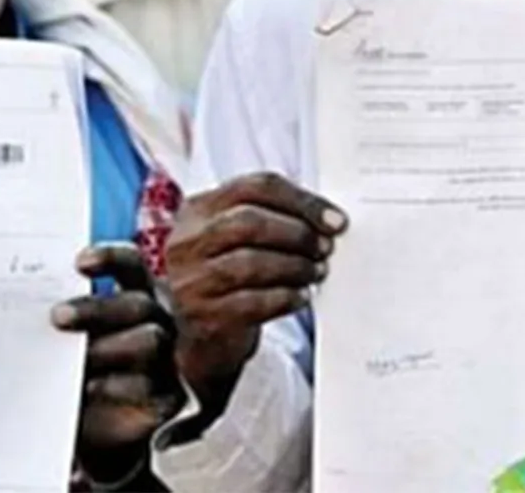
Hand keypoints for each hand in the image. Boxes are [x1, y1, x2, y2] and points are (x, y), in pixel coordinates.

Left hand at [52, 243, 173, 470]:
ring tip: (75, 361)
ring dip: (107, 348)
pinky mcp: (169, 396)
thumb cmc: (81, 369)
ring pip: (149, 341)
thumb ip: (62, 318)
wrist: (95, 427)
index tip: (79, 262)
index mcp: (137, 295)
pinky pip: (151, 386)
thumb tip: (27, 302)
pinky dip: (117, 386)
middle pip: (137, 304)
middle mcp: (157, 321)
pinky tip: (89, 389)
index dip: (110, 259)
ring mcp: (168, 357)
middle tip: (57, 316)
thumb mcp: (71, 340)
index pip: (131, 266)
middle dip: (97, 308)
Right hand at [164, 173, 344, 417]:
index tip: (336, 220)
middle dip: (298, 233)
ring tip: (317, 272)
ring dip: (295, 266)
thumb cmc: (230, 277)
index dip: (302, 201)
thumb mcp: (235, 240)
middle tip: (327, 248)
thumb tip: (329, 220)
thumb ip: (271, 219)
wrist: (202, 337)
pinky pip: (252, 303)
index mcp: (198, 209)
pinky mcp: (202, 317)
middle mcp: (188, 241)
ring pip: (250, 263)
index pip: (254, 187)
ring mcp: (190, 280)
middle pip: (249, 222)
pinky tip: (302, 296)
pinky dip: (285, 297)